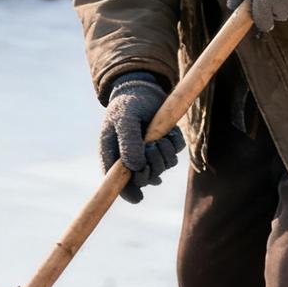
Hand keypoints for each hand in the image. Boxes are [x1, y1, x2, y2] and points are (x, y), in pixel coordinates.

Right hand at [100, 71, 184, 203]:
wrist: (142, 90)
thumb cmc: (127, 105)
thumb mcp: (125, 120)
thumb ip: (128, 143)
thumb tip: (136, 168)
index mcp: (113, 158)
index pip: (118, 185)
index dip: (129, 193)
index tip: (140, 197)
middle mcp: (130, 160)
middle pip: (144, 180)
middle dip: (152, 167)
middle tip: (152, 147)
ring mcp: (148, 155)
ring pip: (162, 169)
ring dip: (164, 156)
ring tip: (160, 138)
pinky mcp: (164, 147)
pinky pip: (174, 156)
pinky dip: (173, 146)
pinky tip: (167, 134)